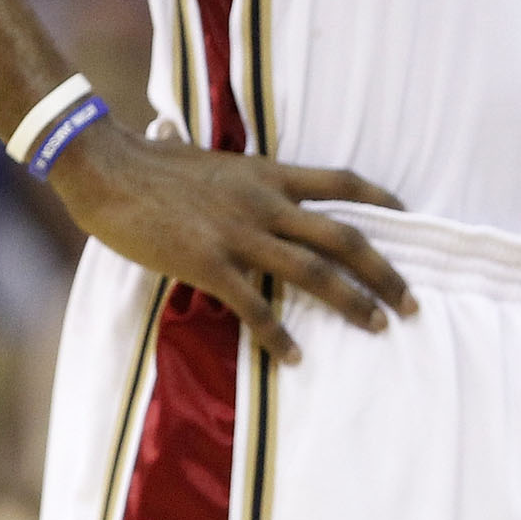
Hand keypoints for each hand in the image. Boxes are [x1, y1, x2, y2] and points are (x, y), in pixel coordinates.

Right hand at [51, 121, 414, 364]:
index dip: (382, 199)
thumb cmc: (155, 164)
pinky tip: (295, 357)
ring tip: (378, 327)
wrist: (108, 169)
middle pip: (344, 236)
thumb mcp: (218, 161)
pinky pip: (253, 305)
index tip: (411, 219)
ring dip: (352, 302)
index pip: (344, 181)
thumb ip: (247, 178)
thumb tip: (258, 183)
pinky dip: (278, 335)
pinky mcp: (207, 262)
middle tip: (412, 301)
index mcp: (271, 174)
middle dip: (383, 271)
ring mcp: (239, 233)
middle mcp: (266, 202)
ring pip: (313, 271)